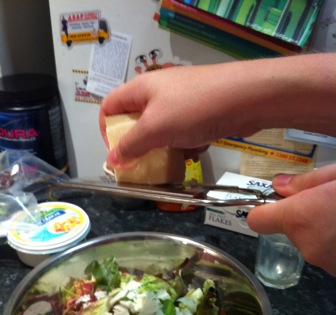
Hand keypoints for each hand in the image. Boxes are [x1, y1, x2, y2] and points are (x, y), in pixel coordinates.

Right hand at [99, 53, 335, 167]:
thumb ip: (131, 145)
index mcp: (140, 89)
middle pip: (136, 121)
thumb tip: (112, 161)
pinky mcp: (200, 113)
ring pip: (162, 130)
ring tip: (173, 159)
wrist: (246, 98)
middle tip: (143, 163)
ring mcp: (181, 102)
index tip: (117, 154)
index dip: (107, 131)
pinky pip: (183, 132)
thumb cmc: (194, 109)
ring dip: (165, 148)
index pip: (110, 107)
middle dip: (139, 145)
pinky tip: (196, 149)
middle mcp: (158, 93)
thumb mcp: (155, 128)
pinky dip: (186, 144)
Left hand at [247, 165, 335, 275]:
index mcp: (300, 217)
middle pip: (289, 228)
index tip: (279, 200)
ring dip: (323, 228)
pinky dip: (335, 241)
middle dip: (306, 214)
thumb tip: (278, 185)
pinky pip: (327, 252)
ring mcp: (324, 263)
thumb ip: (307, 181)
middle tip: (329, 200)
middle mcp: (306, 244)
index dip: (264, 209)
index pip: (257, 219)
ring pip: (311, 240)